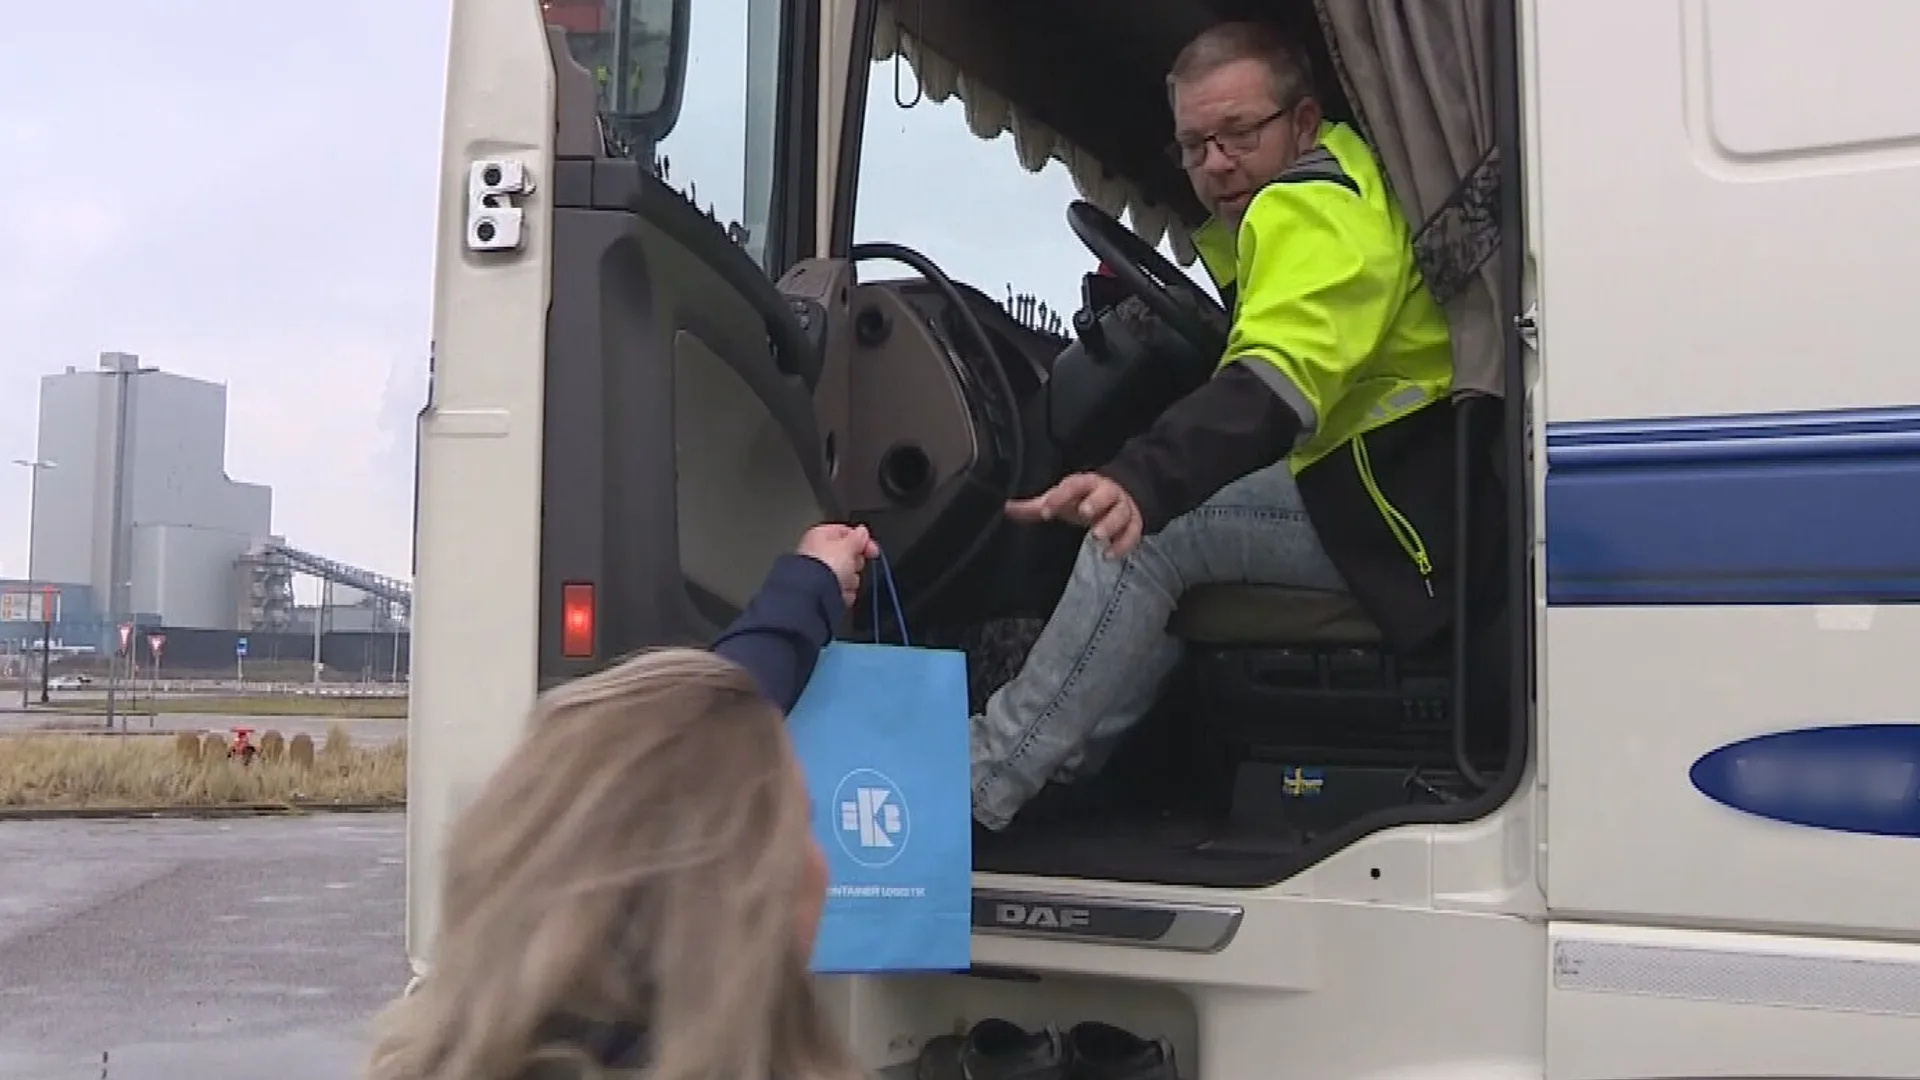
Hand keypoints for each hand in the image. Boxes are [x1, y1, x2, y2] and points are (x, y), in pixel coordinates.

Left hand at [797, 523, 878, 607]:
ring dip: (850, 579)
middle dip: (855, 562)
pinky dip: (844, 592)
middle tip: (851, 565)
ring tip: (844, 581)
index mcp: (819, 535)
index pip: (846, 532)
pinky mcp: (824, 591)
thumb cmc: (826, 565)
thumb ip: (858, 537)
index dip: (861, 540)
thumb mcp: (848, 545)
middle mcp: (817, 553)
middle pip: (849, 556)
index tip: (872, 549)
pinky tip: (840, 592)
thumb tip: (862, 531)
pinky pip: (843, 590)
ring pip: (848, 575)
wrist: (815, 593)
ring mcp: (820, 573)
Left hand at [1004, 472, 1143, 557]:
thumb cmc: (1083, 499)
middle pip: (1104, 494)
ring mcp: (1122, 507)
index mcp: (1086, 483)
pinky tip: (1108, 556)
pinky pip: (1133, 533)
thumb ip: (1035, 507)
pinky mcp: (1134, 523)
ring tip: (1096, 536)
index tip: (1046, 511)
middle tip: (1084, 513)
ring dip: (1110, 524)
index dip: (1061, 496)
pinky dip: (1123, 545)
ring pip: (1121, 513)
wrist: (1120, 497)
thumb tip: (1006, 508)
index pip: (1074, 485)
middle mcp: (1107, 492)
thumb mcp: (1060, 500)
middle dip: (1094, 502)